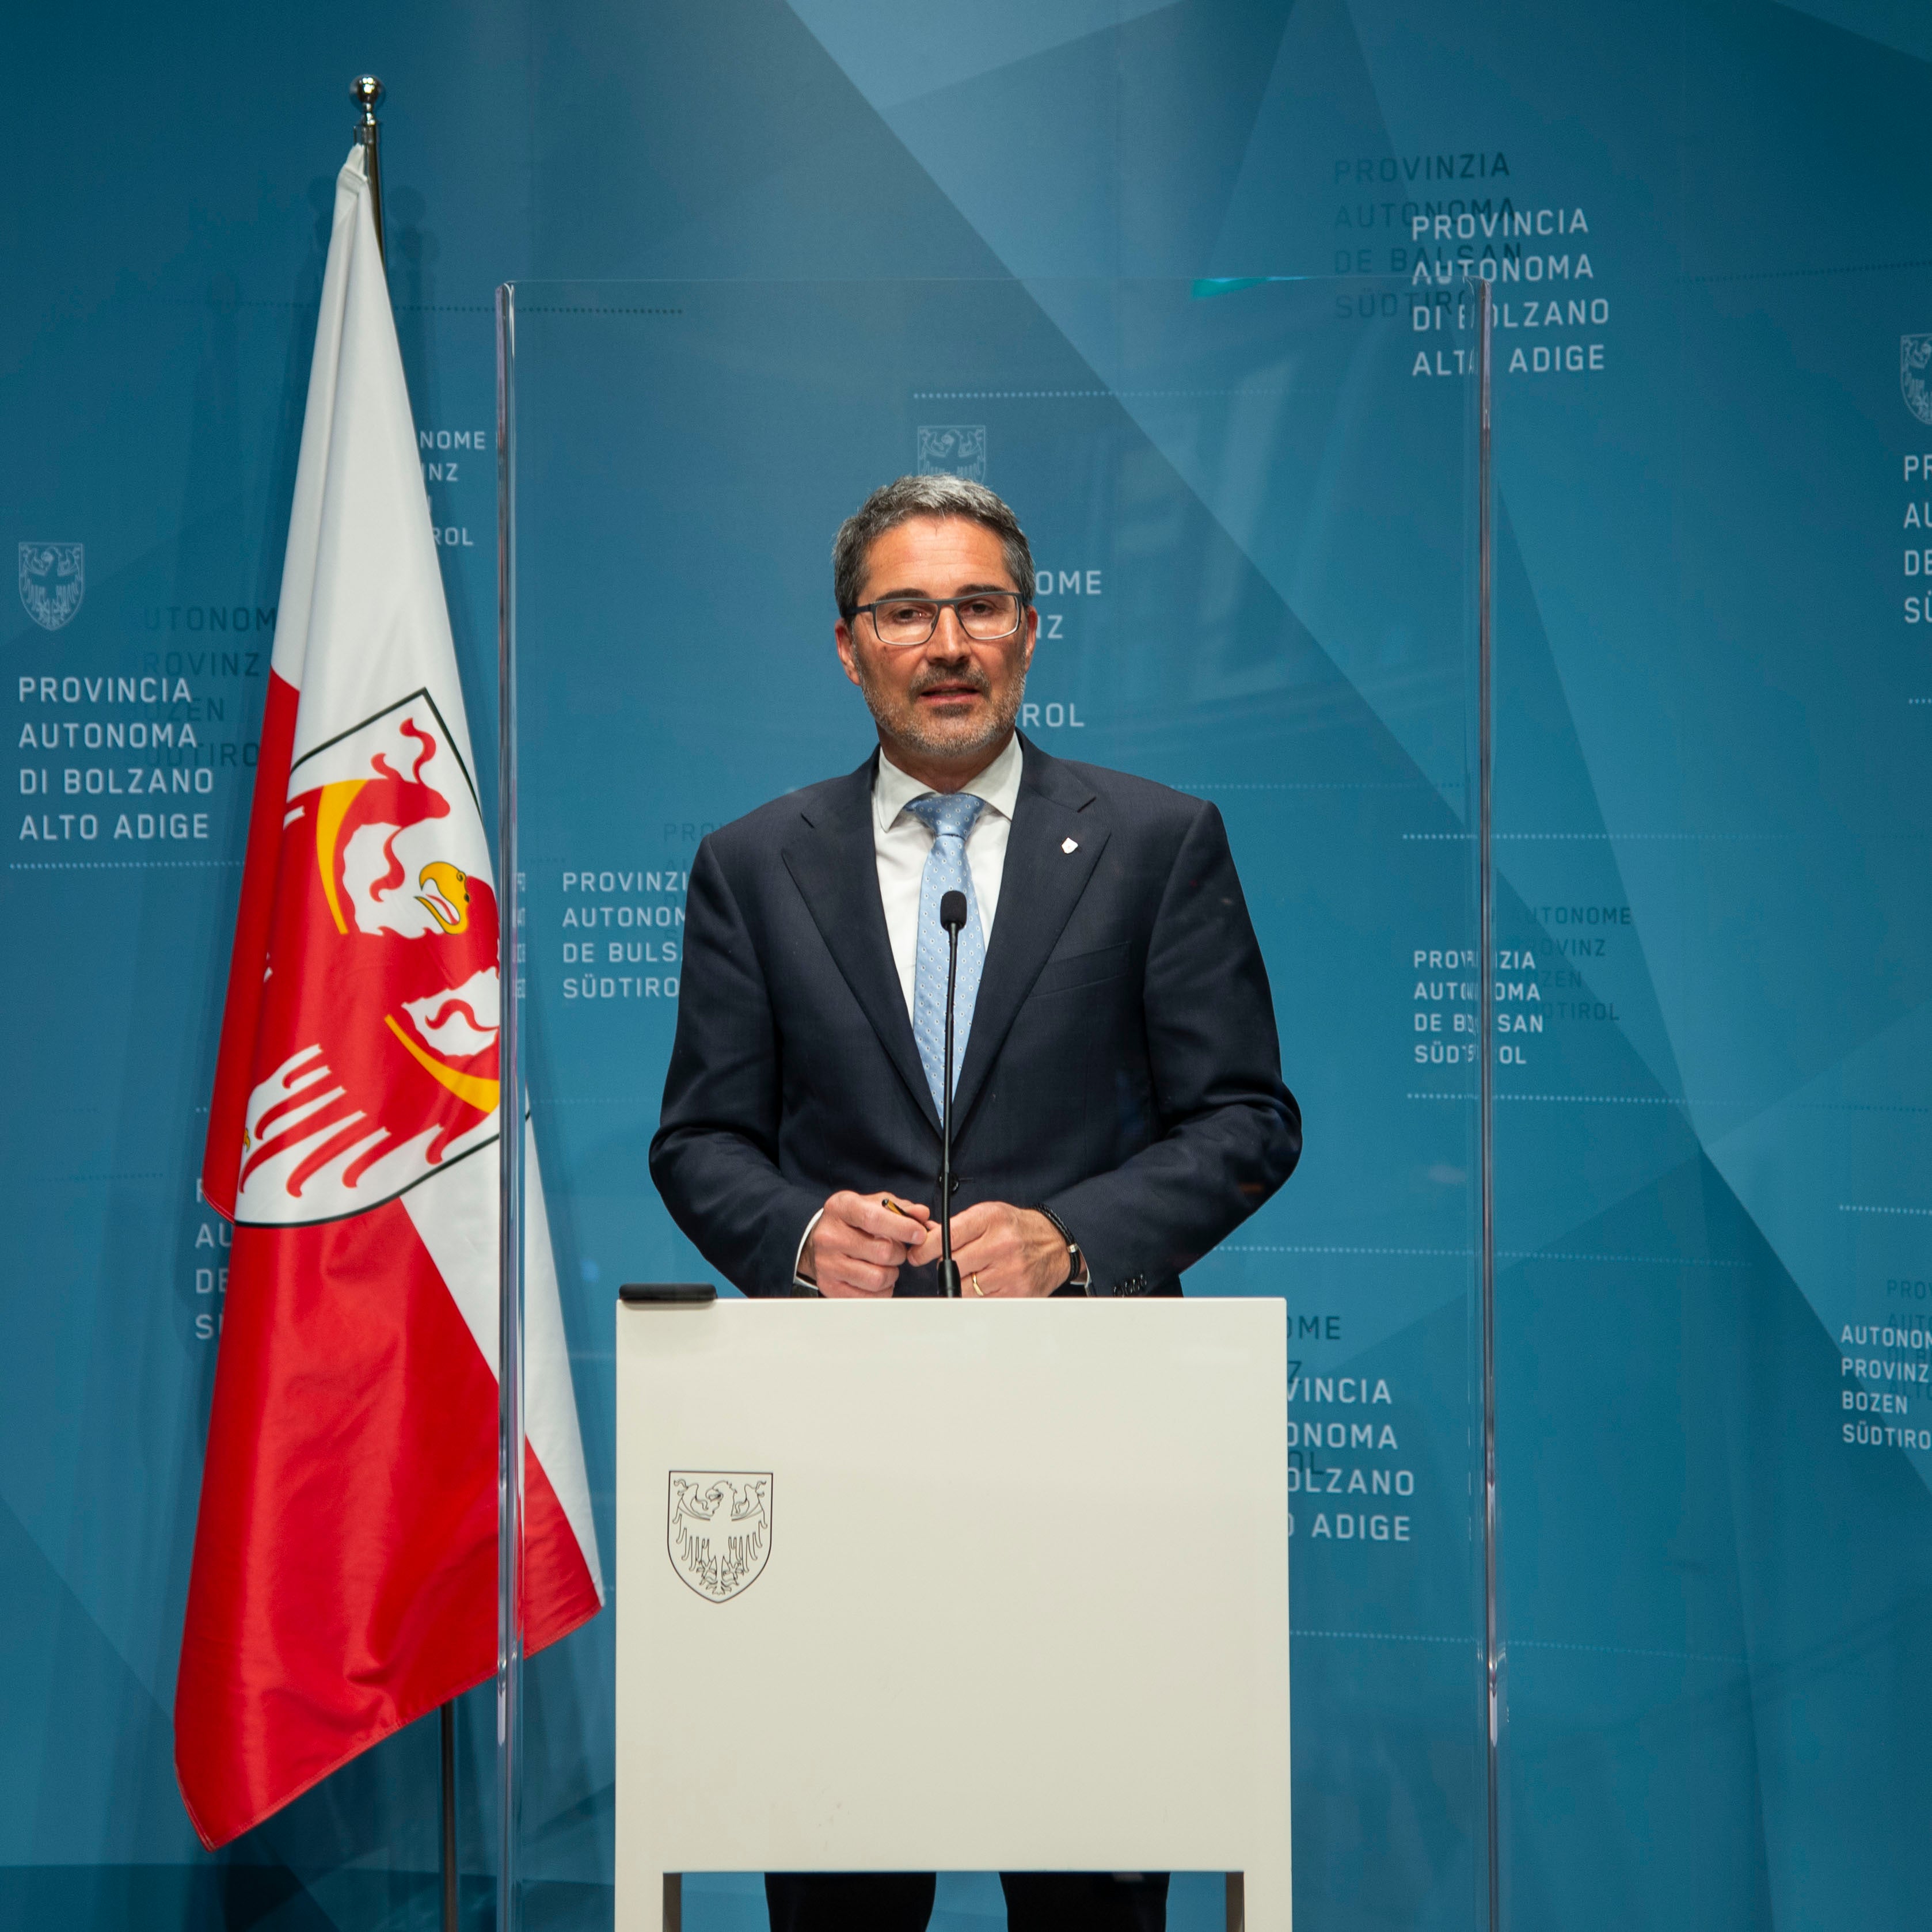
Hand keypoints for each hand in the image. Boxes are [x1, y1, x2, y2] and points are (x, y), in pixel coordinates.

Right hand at [801, 1192, 931, 1297]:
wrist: (820, 1241)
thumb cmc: (852, 1222)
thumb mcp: (873, 1205)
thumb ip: (900, 1208)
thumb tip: (920, 1214)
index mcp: (841, 1208)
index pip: (873, 1218)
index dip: (902, 1228)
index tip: (919, 1234)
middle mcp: (829, 1236)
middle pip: (881, 1252)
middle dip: (899, 1253)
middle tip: (896, 1250)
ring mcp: (827, 1263)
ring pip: (877, 1278)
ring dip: (891, 1274)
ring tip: (886, 1265)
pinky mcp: (829, 1286)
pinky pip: (869, 1297)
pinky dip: (882, 1290)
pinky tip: (876, 1276)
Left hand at [910, 1202, 1070, 1297]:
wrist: (1055, 1244)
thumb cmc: (1017, 1228)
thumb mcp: (989, 1214)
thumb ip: (957, 1225)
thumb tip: (924, 1238)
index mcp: (991, 1219)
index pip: (947, 1236)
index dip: (925, 1248)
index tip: (917, 1254)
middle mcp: (1002, 1245)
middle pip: (952, 1265)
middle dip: (946, 1265)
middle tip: (953, 1262)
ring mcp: (1010, 1272)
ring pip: (963, 1287)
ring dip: (960, 1282)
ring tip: (973, 1271)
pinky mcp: (1015, 1293)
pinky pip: (980, 1301)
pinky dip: (977, 1294)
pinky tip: (986, 1282)